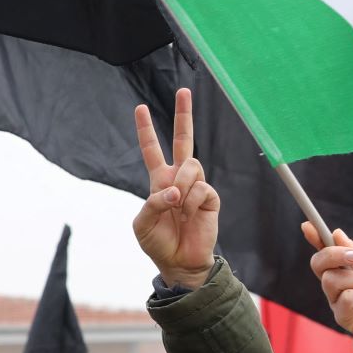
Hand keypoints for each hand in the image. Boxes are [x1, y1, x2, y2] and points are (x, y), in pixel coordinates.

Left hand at [133, 88, 219, 288]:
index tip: (140, 108)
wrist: (181, 262)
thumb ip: (153, 202)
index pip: (152, 149)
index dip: (146, 129)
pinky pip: (201, 187)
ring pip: (191, 166)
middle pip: (184, 140)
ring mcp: (197, 187)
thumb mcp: (143, 223)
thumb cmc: (158, 243)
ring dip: (181, 185)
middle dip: (184, 114)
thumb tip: (175, 191)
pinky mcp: (211, 198)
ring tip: (178, 208)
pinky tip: (190, 215)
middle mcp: (179, 179)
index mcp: (159, 181)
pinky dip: (192, 201)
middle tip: (184, 90)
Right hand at [305, 226, 352, 352]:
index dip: (315, 237)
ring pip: (331, 280)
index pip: (325, 250)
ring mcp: (338, 300)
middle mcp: (339, 282)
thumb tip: (336, 234)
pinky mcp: (343, 317)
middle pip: (318, 263)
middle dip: (334, 255)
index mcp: (347, 266)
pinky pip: (344, 299)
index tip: (308, 226)